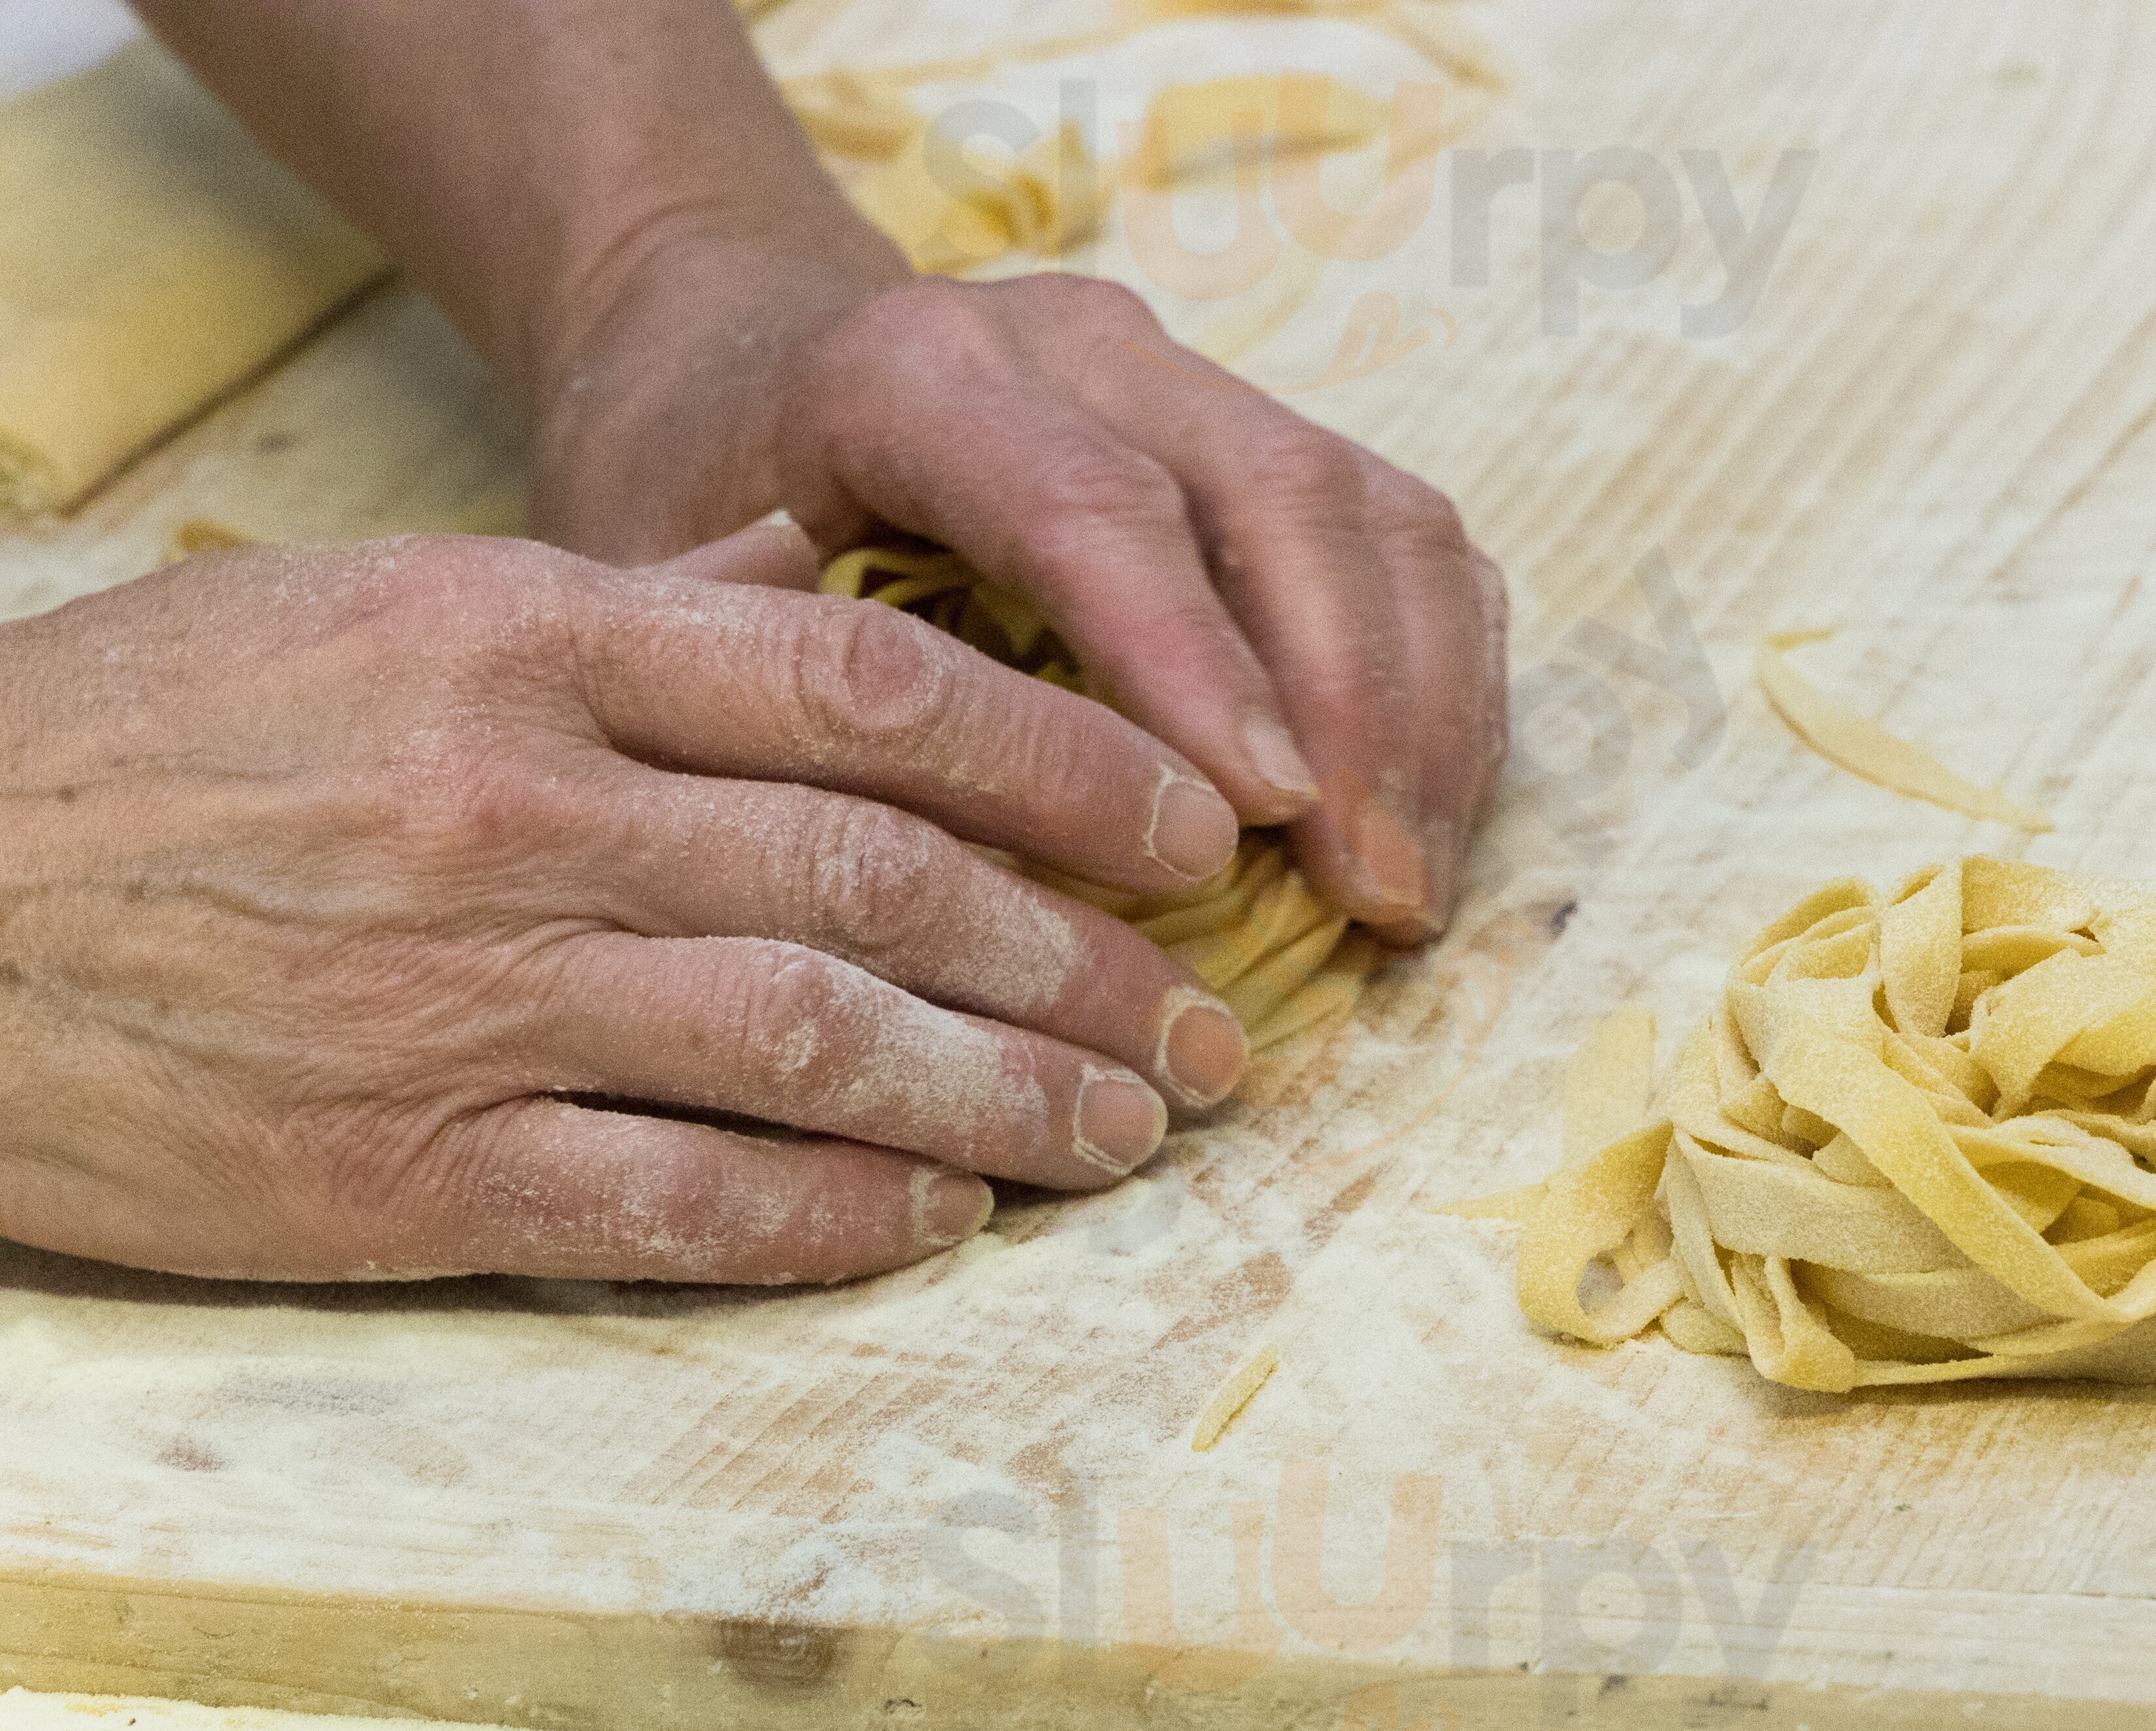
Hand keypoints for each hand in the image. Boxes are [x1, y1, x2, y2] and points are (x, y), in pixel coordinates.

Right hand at [0, 529, 1254, 1282]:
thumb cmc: (164, 744)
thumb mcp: (388, 605)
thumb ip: (626, 600)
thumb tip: (818, 568)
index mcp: (530, 647)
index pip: (878, 691)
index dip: (1073, 765)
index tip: (1195, 826)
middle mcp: (522, 815)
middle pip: (887, 881)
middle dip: (1087, 964)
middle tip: (1207, 1026)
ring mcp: (465, 1000)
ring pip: (816, 1044)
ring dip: (1007, 1100)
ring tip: (1125, 1132)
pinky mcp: (400, 1175)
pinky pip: (674, 1200)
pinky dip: (834, 1214)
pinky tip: (939, 1217)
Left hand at [530, 230, 1508, 942]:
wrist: (735, 352)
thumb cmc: (691, 500)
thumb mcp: (656, 585)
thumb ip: (760, 700)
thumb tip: (907, 888)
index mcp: (915, 374)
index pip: (1086, 503)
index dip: (1189, 659)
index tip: (1261, 816)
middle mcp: (1077, 349)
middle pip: (1275, 497)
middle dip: (1352, 711)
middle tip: (1376, 898)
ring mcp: (1189, 383)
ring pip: (1372, 516)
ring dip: (1422, 713)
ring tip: (1411, 891)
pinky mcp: (1261, 435)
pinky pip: (1405, 543)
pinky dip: (1441, 683)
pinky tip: (1425, 819)